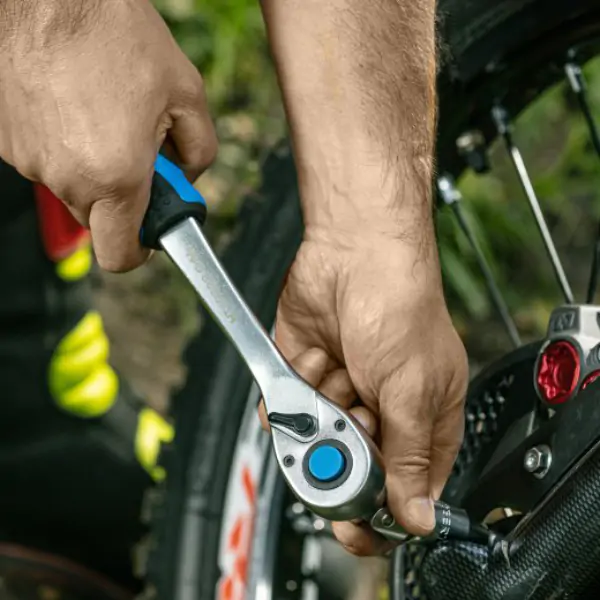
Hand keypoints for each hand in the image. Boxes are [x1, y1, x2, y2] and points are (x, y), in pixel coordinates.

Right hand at [0, 0, 216, 270]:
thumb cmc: (114, 33)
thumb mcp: (186, 93)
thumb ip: (199, 152)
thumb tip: (188, 178)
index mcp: (115, 176)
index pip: (122, 255)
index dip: (141, 249)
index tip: (153, 231)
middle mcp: (67, 177)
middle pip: (101, 219)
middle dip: (125, 195)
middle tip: (139, 150)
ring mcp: (28, 160)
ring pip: (73, 187)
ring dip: (95, 164)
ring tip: (105, 110)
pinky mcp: (6, 140)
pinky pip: (47, 160)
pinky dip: (66, 144)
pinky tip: (75, 103)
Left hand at [272, 229, 467, 554]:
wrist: (355, 251)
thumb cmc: (400, 306)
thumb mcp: (413, 390)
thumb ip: (409, 456)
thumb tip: (417, 515)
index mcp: (421, 422)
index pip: (403, 490)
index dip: (379, 513)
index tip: (354, 526)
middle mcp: (379, 413)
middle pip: (350, 470)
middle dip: (341, 448)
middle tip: (348, 418)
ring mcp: (339, 394)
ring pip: (313, 441)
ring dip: (320, 408)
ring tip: (337, 371)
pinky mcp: (304, 375)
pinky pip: (284, 410)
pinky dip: (291, 391)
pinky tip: (312, 360)